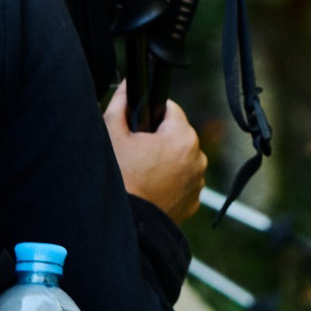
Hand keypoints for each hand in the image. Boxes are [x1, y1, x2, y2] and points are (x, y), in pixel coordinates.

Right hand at [104, 84, 205, 222]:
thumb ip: (121, 103)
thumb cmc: (119, 179)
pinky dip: (169, 181)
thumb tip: (127, 84)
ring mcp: (197, 183)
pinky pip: (182, 181)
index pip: (170, 108)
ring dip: (164, 160)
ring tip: (140, 171)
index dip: (150, 112)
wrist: (127, 226)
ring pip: (180, 158)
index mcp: (182, 137)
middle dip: (157, 138)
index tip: (136, 124)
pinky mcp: (192, 203)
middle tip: (134, 150)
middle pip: (176, 134)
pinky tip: (149, 187)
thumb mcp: (112, 134)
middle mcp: (197, 158)